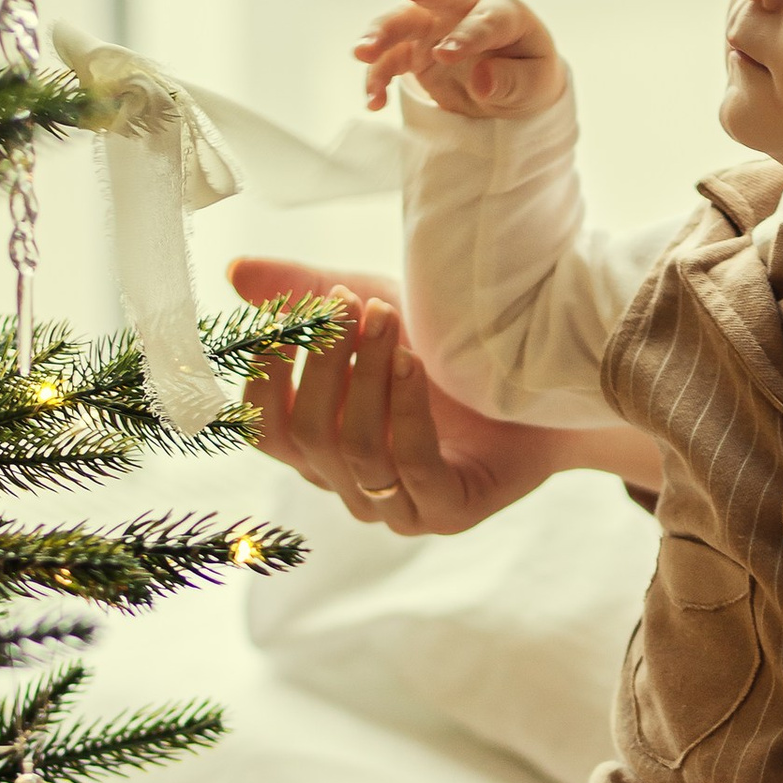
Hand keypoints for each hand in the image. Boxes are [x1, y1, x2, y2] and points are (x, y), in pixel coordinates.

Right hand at [232, 256, 654, 535]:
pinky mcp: (446, 512)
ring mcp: (397, 507)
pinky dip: (404, 409)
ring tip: (385, 320)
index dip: (265, 379)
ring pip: (356, 449)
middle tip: (351, 305)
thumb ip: (308, 297)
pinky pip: (410, 464)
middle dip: (323, 363)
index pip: (266, 431)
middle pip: (309, 435)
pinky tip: (412, 363)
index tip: (286, 320)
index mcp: (323, 449)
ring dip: (366, 377)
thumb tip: (234, 270)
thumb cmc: (452, 352)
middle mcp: (350, 485)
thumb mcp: (376, 313)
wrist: (548, 385)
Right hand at [354, 0, 563, 119]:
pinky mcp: (413, 52)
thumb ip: (512, 81)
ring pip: (402, 22)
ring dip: (381, 34)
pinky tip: (374, 102)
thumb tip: (481, 81)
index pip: (485, 19)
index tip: (446, 55)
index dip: (467, 36)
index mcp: (502, 12)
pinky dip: (378, 78)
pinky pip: (389, 60)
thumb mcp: (534, 83)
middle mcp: (464, 10)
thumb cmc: (528, 73)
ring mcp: (434, 28)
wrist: (511, 84)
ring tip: (362, 53)